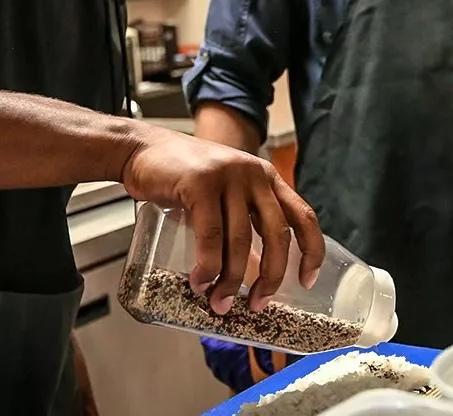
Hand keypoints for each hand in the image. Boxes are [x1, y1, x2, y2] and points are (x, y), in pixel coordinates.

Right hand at [120, 126, 324, 315]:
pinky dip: (207, 266)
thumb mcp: (224, 191)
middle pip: (277, 234)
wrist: (141, 149)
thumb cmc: (182, 177)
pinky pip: (211, 236)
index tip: (306, 281)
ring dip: (232, 280)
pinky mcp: (200, 183)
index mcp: (267, 178)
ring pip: (241, 241)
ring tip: (219, 301)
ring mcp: (228, 176)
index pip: (303, 216)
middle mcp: (254, 174)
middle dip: (270, 276)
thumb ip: (242, 220)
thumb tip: (254, 273)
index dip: (311, 252)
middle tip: (257, 304)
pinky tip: (200, 282)